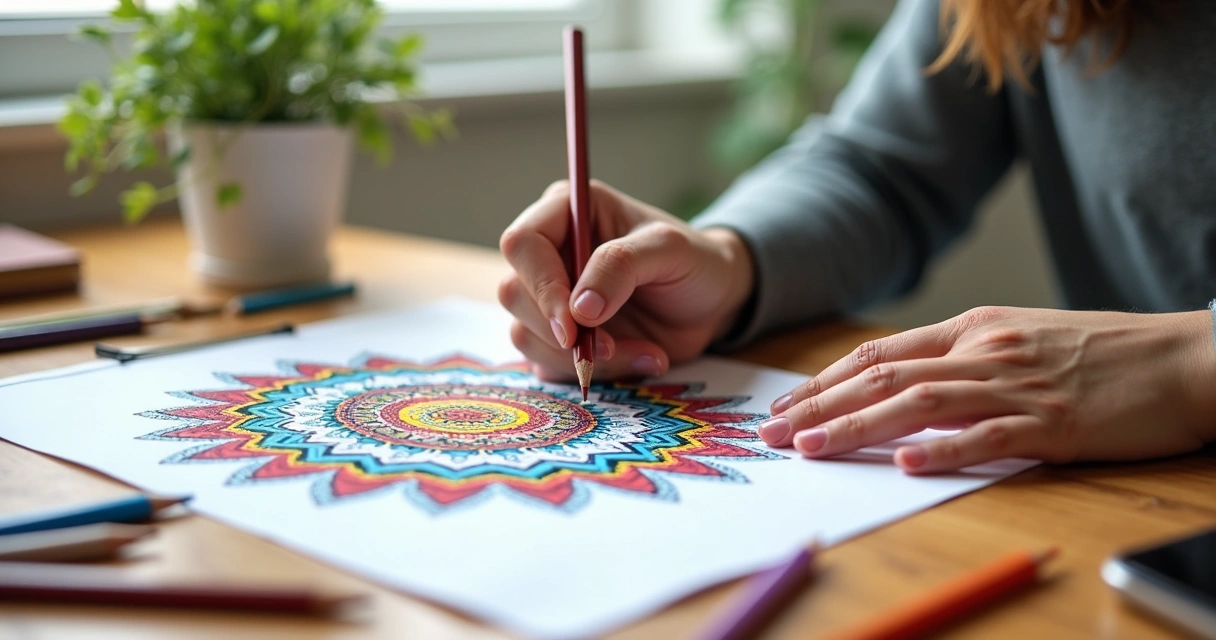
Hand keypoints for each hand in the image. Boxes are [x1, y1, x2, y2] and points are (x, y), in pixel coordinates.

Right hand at [498, 180, 753, 380]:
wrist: (713, 304)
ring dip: (580, 358)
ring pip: (526, 335)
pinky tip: (640, 361)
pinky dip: (593, 374)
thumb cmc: (693, 262)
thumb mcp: (669, 250)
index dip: (541, 285)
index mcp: (567, 213)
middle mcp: (550, 254)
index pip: (523, 243)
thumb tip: (578, 307)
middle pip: (514, 293)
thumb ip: (621, 265)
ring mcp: (551, 299)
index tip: (572, 324)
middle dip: (558, 330)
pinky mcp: (560, 339)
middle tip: (608, 347)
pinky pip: (548, 365)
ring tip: (644, 353)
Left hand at [760, 306, 1215, 472]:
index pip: (879, 354)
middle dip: (820, 407)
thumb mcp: (1019, 340)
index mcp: (973, 329)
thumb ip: (961, 360)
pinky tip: (906, 463)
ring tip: (811, 449)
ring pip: (921, 403)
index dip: (824, 381)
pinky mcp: (1055, 423)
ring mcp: (1018, 385)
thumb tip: (901, 388)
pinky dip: (944, 449)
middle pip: (884, 377)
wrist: (1184, 357)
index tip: (784, 409)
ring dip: (858, 427)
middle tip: (773, 435)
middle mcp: (984, 350)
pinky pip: (991, 436)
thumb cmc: (1100, 353)